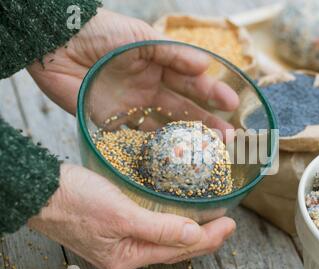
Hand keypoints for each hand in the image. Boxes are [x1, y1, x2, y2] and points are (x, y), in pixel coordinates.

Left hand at [28, 9, 238, 133]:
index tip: (232, 104)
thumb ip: (172, 53)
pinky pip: (136, 138)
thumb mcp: (141, 37)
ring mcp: (132, 107)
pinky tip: (172, 157)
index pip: (191, 82)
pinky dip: (153, 148)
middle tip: (228, 138)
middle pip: (183, 109)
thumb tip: (205, 66)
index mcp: (159, 66)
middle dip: (207, 123)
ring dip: (186, 139)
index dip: (212, 93)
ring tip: (208, 152)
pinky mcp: (112, 122)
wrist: (56, 44)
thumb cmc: (101, 32)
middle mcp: (150, 89)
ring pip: (165, 127)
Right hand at [28, 164, 235, 268]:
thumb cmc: (75, 200)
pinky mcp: (116, 230)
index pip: (179, 250)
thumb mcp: (121, 214)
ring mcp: (121, 244)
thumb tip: (193, 235)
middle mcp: (126, 256)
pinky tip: (180, 218)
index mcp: (128, 257)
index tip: (230, 224)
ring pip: (164, 241)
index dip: (209, 238)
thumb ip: (159, 228)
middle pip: (174, 249)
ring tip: (211, 223)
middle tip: (228, 224)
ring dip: (189, 232)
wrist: (41, 191)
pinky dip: (170, 226)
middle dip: (204, 238)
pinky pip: (152, 232)